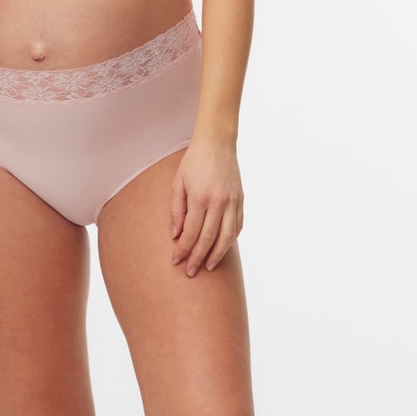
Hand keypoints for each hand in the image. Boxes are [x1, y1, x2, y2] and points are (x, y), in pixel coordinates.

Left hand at [170, 139, 243, 276]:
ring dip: (217, 254)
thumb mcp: (178, 183)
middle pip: (208, 238)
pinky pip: (237, 226)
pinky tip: (222, 248)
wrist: (217, 143)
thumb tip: (175, 235)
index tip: (176, 261)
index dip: (183, 249)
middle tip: (190, 272)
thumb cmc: (193, 162)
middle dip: (197, 257)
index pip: (190, 232)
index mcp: (199, 197)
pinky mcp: (241, 200)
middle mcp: (218, 202)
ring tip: (208, 266)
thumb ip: (177, 210)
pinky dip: (230, 240)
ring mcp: (232, 202)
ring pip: (226, 236)